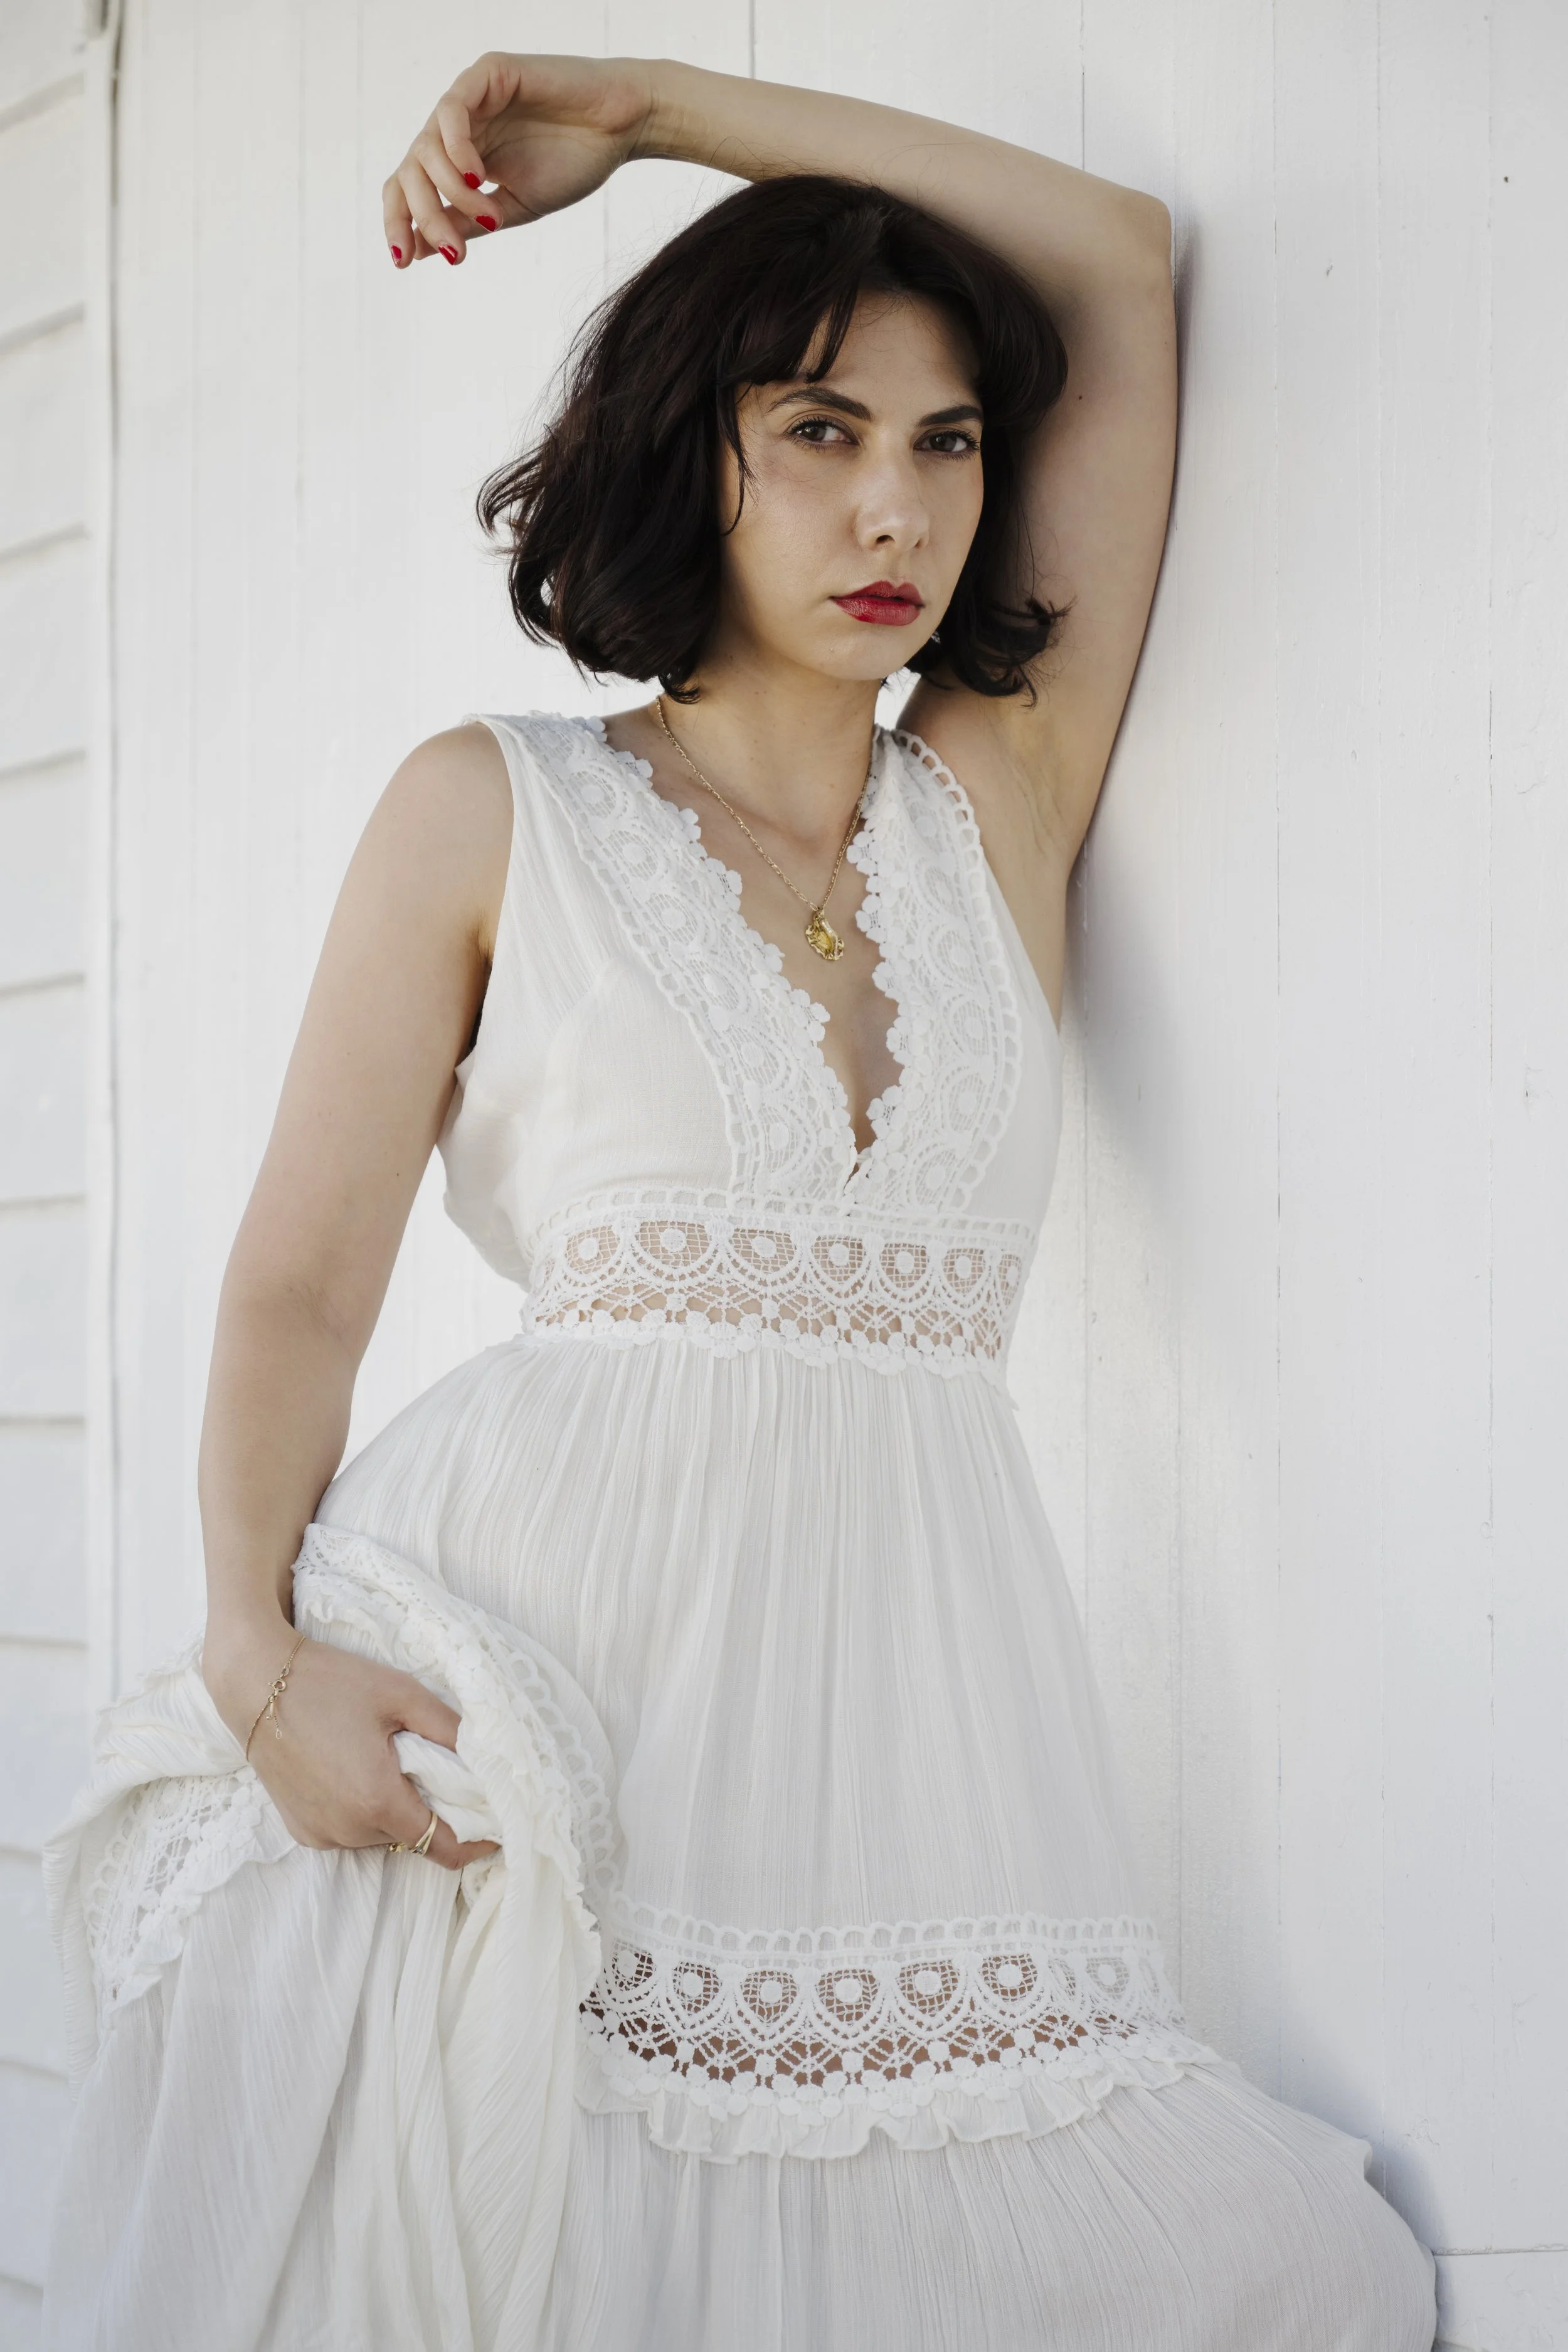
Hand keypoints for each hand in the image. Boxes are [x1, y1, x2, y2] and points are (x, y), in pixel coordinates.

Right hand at [203, 1616, 496, 1870]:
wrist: (255, 1683)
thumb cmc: (330, 1681)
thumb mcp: (401, 1694)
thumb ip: (450, 1729)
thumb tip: (490, 1759)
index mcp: (378, 1801)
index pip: (445, 1847)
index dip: (477, 1839)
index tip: (496, 1823)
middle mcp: (348, 1829)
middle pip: (413, 1838)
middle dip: (434, 1813)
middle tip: (440, 1771)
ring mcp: (320, 1834)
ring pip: (380, 1836)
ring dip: (396, 1811)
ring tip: (391, 1763)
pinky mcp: (300, 1830)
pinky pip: (348, 1832)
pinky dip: (363, 1812)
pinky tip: (356, 1772)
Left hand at [383, 53, 655, 268]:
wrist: (620, 126)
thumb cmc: (574, 163)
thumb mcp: (512, 209)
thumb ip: (465, 224)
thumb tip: (416, 251)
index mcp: (459, 159)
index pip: (409, 186)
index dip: (398, 222)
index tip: (402, 261)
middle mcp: (457, 129)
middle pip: (409, 171)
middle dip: (424, 217)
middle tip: (454, 251)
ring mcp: (469, 100)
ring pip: (424, 147)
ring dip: (449, 191)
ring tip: (487, 214)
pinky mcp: (486, 73)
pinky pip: (450, 111)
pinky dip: (457, 150)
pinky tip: (479, 177)